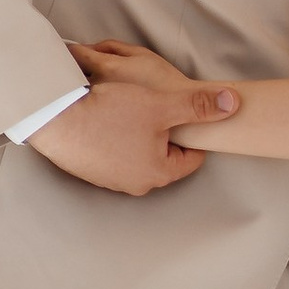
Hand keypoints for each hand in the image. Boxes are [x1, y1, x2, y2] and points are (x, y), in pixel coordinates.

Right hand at [30, 56, 239, 195]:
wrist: (55, 118)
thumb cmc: (110, 113)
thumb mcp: (162, 105)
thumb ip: (199, 106)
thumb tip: (234, 105)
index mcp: (158, 173)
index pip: (191, 157)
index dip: (192, 131)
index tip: (185, 113)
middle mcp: (135, 183)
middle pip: (164, 155)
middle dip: (165, 132)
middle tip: (157, 107)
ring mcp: (109, 179)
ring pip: (138, 153)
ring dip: (140, 133)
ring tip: (131, 109)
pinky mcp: (89, 170)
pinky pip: (114, 153)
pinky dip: (116, 137)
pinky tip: (109, 116)